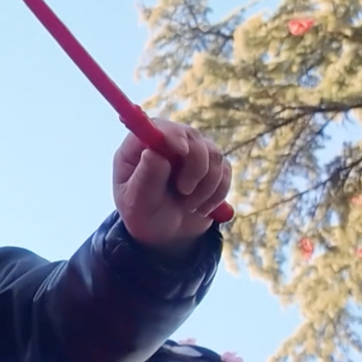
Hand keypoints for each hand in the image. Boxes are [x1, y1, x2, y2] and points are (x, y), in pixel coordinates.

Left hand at [112, 118, 230, 254]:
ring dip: (205, 186)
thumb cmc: (143, 215)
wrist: (166, 234)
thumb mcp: (136, 203)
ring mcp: (191, 152)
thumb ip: (144, 179)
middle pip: (192, 136)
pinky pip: (225, 171)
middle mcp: (166, 143)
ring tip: (188, 206)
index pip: (158, 127)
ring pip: (213, 155)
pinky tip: (201, 208)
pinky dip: (217, 193)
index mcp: (139, 147)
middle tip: (184, 191)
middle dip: (194, 167)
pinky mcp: (211, 165)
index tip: (181, 150)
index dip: (172, 134)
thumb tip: (152, 153)